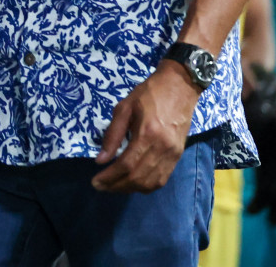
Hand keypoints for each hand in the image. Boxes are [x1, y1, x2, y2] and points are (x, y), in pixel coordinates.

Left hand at [92, 60, 201, 192]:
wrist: (180, 86)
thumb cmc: (149, 93)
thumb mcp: (124, 107)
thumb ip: (112, 135)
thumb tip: (100, 160)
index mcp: (148, 133)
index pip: (126, 165)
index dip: (109, 177)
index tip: (95, 181)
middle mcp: (162, 148)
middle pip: (137, 178)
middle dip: (116, 186)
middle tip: (100, 186)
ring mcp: (173, 154)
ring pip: (150, 183)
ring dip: (130, 189)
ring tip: (114, 186)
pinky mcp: (178, 156)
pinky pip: (161, 179)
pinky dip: (145, 186)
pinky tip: (133, 183)